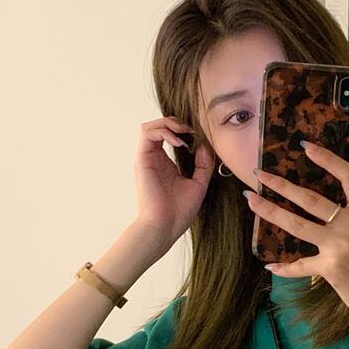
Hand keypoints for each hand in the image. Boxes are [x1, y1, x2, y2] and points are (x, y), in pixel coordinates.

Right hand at [133, 116, 215, 251]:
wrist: (165, 226)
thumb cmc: (179, 211)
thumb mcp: (198, 184)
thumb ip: (203, 164)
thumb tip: (206, 145)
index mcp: (165, 164)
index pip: (170, 135)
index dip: (185, 130)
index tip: (201, 136)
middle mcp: (154, 159)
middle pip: (159, 126)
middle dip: (177, 122)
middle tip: (193, 131)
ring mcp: (147, 158)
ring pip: (150, 126)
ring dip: (168, 123)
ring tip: (184, 132)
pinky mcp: (142, 159)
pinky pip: (147, 133)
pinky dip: (163, 131)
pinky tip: (178, 143)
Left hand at [245, 140, 348, 324]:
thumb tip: (321, 211)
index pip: (348, 176)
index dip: (327, 159)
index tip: (305, 146)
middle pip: (311, 199)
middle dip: (282, 184)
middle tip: (260, 174)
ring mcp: (341, 246)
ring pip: (297, 225)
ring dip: (270, 212)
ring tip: (252, 201)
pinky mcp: (331, 268)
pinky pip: (300, 265)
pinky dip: (284, 267)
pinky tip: (270, 265)